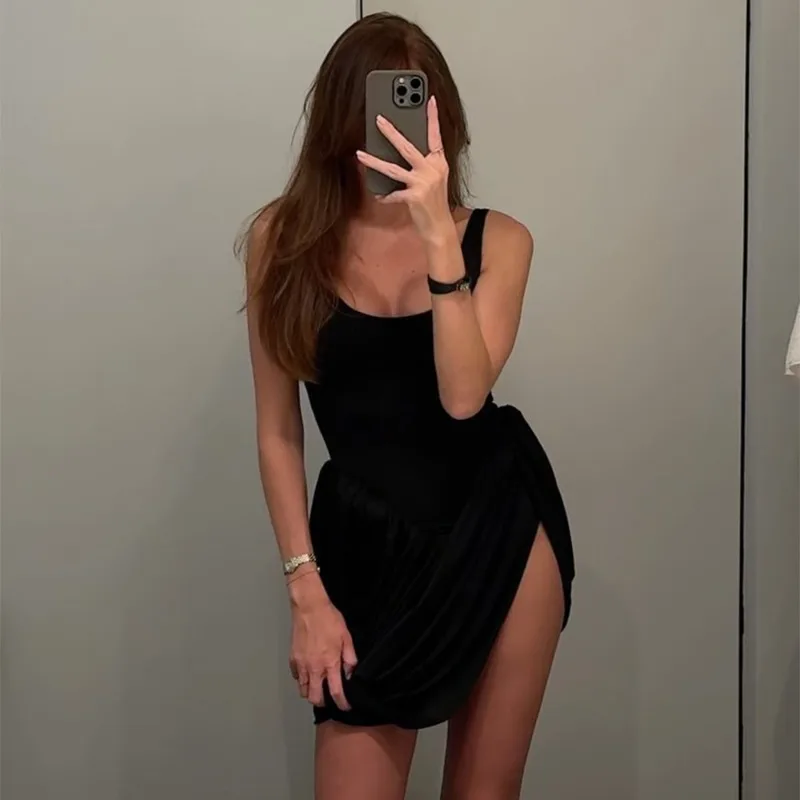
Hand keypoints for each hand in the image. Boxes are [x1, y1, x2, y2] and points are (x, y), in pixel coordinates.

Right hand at [288, 585, 356, 711]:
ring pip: (303, 690)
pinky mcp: (292, 659)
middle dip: (324, 702)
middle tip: (330, 697)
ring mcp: (300, 665)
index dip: (342, 703)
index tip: (346, 707)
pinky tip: (309, 672)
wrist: (309, 608)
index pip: (336, 692)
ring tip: (319, 686)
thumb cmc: (330, 620)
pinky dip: (302, 680)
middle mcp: (313, 668)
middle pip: (315, 698)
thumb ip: (349, 658)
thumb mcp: (346, 637)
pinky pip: (296, 678)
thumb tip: (349, 674)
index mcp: (329, 663)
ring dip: (311, 692)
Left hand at [356, 95, 454, 243]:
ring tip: (360, 154)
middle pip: (407, 147)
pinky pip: (392, 193)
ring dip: (374, 161)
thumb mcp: (434, 179)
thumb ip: (423, 164)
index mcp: (439, 162)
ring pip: (393, 168)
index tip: (428, 99)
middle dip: (391, 132)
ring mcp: (423, 183)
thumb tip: (402, 150)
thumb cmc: (434, 202)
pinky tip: (378, 195)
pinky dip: (384, 195)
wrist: (439, 226)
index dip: (433, 117)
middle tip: (378, 119)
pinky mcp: (414, 197)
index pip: (435, 135)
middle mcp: (432, 170)